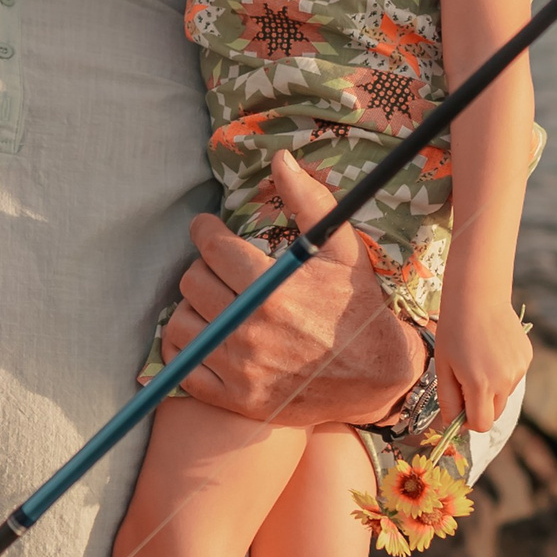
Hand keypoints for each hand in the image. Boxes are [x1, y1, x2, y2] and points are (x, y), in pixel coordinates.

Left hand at [159, 150, 423, 427]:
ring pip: (180, 323)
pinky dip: (186, 348)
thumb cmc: (356, 306)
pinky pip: (183, 367)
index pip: (212, 248)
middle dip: (203, 266)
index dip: (205, 231)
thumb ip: (309, 200)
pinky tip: (206, 334)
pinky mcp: (235, 399)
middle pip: (192, 282)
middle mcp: (250, 331)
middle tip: (219, 266)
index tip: (207, 228)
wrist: (377, 377)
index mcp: (272, 290)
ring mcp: (239, 369)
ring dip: (192, 307)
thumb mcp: (342, 248)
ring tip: (213, 300)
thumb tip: (280, 158)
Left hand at [437, 284, 530, 432]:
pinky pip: (513, 377)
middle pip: (495, 413)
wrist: (478, 296)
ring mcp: (519, 369)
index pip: (481, 424)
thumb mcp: (443, 367)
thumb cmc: (454, 330)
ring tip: (477, 360)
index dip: (467, 421)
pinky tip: (491, 350)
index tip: (458, 408)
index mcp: (481, 385)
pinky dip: (502, 373)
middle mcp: (505, 381)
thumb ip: (448, 399)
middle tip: (464, 383)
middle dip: (479, 407)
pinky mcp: (526, 358)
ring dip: (491, 388)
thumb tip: (451, 423)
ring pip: (504, 395)